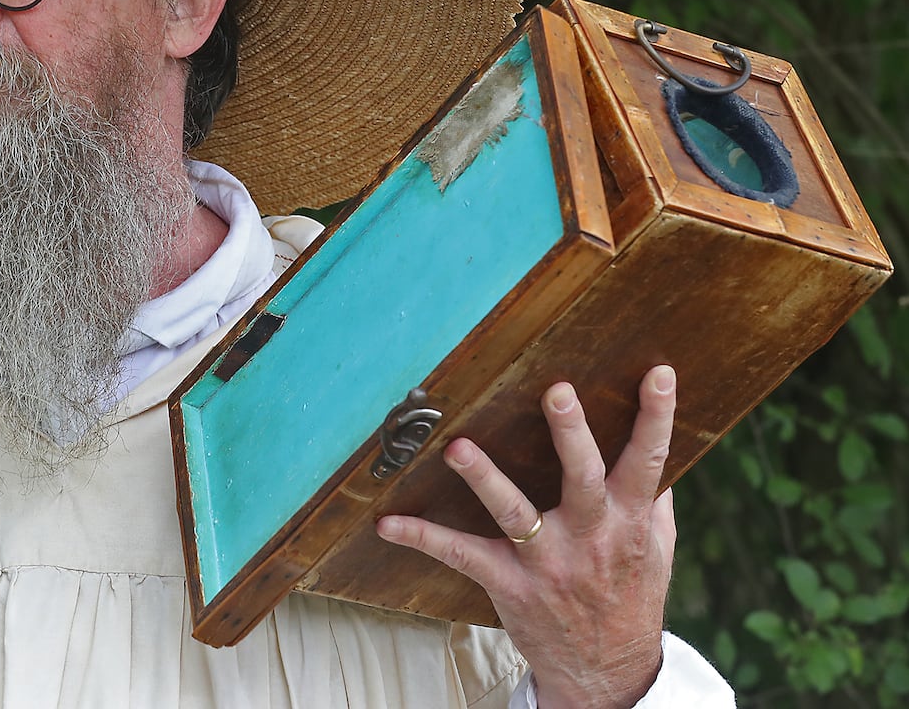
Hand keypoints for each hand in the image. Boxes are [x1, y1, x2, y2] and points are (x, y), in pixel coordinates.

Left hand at [376, 365, 678, 708]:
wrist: (608, 673)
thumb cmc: (631, 594)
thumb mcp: (656, 547)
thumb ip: (651, 495)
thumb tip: (656, 438)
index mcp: (630, 521)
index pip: (649, 461)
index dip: (657, 417)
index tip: (658, 374)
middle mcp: (591, 538)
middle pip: (583, 478)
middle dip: (571, 434)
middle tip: (556, 391)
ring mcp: (549, 562)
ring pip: (515, 514)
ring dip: (485, 479)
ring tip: (457, 447)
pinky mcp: (510, 584)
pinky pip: (461, 556)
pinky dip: (422, 538)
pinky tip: (388, 523)